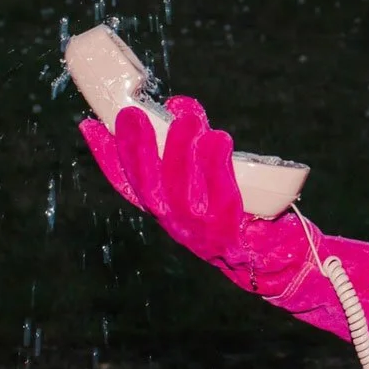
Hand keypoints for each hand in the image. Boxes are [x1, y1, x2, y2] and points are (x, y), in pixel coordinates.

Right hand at [79, 96, 314, 295]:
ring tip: (184, 119)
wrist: (279, 262)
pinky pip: (221, 198)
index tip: (89, 125)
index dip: (106, 156)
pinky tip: (216, 139)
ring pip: (181, 191)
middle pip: (148, 185)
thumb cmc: (242, 213)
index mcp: (166, 208)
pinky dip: (216, 168)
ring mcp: (202, 231)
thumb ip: (193, 148)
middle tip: (132, 113)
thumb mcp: (209, 182)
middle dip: (136, 148)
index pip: (126, 183)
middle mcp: (176, 222)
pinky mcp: (232, 234)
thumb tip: (180, 106)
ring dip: (179, 152)